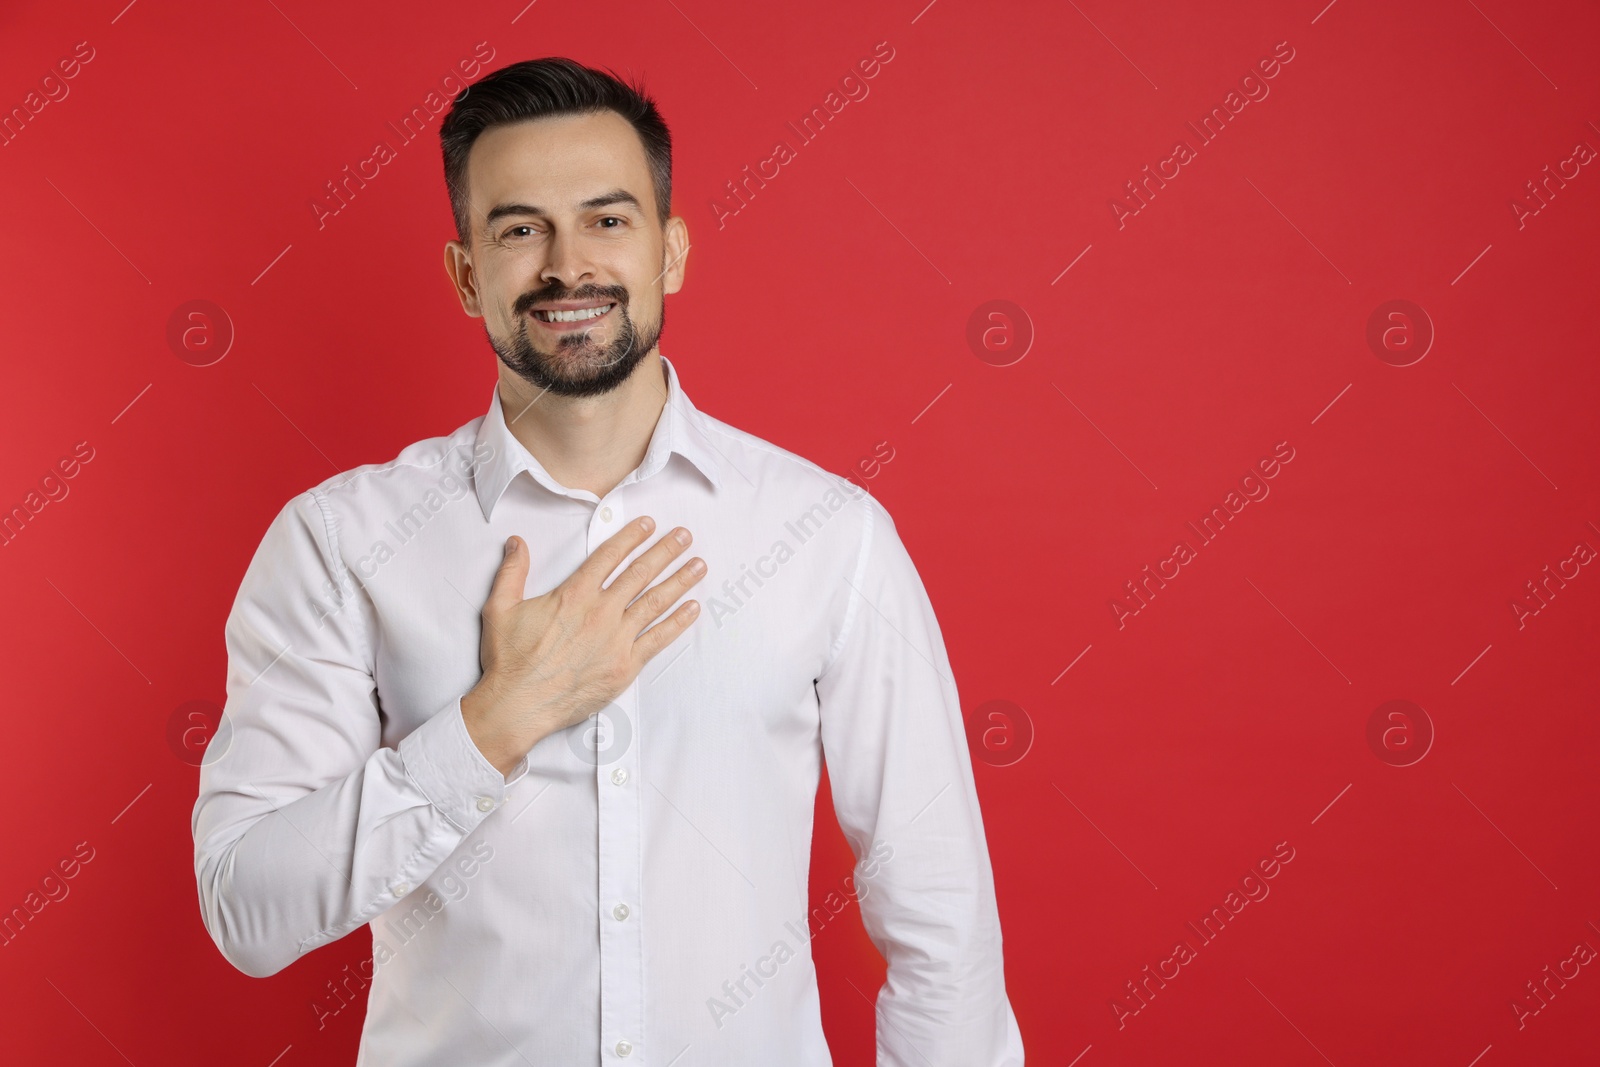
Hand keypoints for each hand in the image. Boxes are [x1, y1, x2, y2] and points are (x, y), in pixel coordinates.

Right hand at [461, 517, 704, 775]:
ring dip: (679, 581)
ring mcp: (616, 639)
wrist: (518, 705)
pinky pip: (658, 639)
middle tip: (684, 536)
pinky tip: (692, 609)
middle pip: (640, 573)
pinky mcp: (625, 665)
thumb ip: (512, 572)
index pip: (609, 556)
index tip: (649, 524)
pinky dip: (677, 622)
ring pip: (655, 602)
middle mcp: (600, 612)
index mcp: (574, 595)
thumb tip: (516, 543)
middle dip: (665, 551)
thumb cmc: (509, 661)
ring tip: (698, 566)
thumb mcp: (500, 608)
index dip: (631, 537)